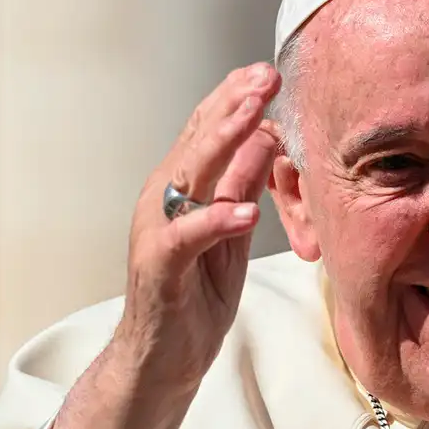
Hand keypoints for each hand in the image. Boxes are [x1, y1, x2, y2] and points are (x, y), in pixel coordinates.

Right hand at [115, 62, 281, 389]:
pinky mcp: (159, 267)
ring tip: (258, 117)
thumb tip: (269, 138)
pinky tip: (245, 210)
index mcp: (184, 188)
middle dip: (235, 105)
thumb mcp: (233, 230)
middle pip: (199, 141)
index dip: (236, 98)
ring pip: (190, 176)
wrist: (164, 357)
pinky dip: (216, 221)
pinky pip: (187, 238)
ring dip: (225, 143)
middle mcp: (165, 200)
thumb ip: (243, 185)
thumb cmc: (198, 291)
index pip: (208, 131)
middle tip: (267, 76)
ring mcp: (159, 230)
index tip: (269, 71)